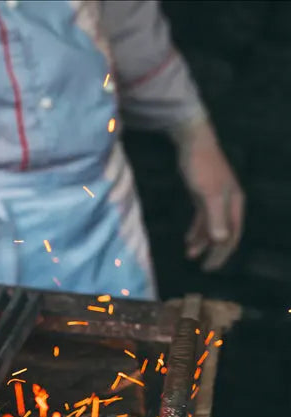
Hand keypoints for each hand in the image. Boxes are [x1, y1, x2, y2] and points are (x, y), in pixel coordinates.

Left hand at [172, 118, 244, 270]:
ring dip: (202, 241)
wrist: (192, 142)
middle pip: (224, 233)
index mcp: (234, 204)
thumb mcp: (208, 194)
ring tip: (189, 255)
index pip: (232, 235)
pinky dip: (196, 230)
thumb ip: (215, 217)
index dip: (222, 253)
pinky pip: (202, 218)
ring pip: (212, 226)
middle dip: (214, 251)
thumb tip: (221, 240)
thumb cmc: (201, 167)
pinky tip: (188, 240)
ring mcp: (216, 199)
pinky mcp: (203, 195)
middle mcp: (229, 203)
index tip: (210, 268)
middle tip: (204, 268)